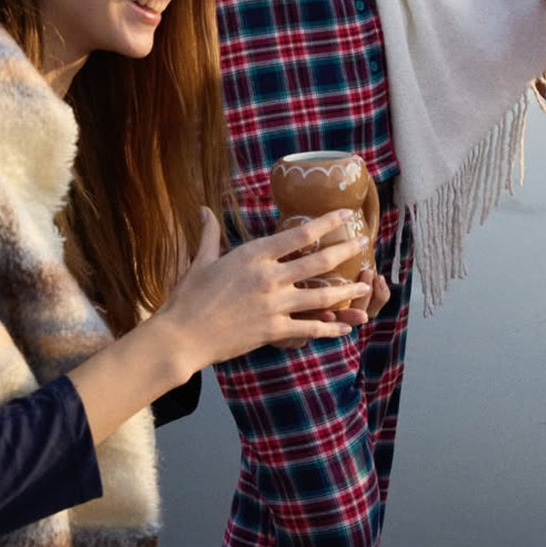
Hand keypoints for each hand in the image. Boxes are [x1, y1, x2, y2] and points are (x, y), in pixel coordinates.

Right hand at [160, 208, 370, 366]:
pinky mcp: (273, 331)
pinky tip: (345, 327)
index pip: (299, 235)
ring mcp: (274, 306)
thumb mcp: (200, 260)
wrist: (181, 337)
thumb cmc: (188, 297)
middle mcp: (269, 278)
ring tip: (363, 285)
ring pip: (321, 296)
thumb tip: (204, 209)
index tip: (345, 214)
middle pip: (318, 262)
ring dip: (346, 290)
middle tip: (363, 243)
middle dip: (345, 250)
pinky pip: (310, 328)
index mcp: (253, 255)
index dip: (327, 223)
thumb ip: (209, 233)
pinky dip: (330, 327)